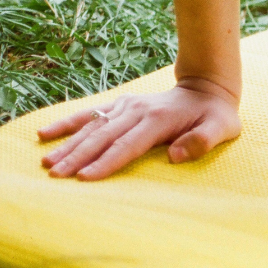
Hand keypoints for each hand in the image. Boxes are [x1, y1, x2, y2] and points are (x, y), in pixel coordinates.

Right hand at [37, 78, 240, 179]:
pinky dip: (67, 123)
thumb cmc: (215, 115)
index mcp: (158, 119)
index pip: (128, 145)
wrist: (207, 88)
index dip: (106, 162)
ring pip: (92, 127)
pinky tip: (45, 133)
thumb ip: (202, 141)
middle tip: (56, 176)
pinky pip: (90, 114)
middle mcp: (137, 110)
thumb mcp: (222, 128)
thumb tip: (175, 155)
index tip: (85, 178)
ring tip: (46, 163)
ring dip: (68, 145)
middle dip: (79, 157)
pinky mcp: (120, 104)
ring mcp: (126, 105)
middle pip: (103, 137)